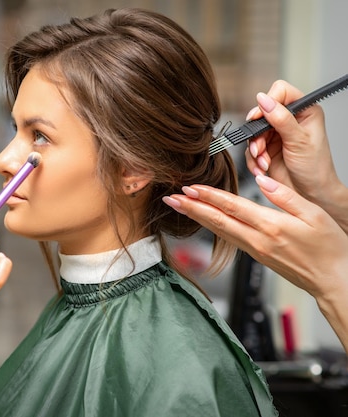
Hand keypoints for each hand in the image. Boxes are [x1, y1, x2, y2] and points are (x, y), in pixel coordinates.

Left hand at [163, 176, 347, 300]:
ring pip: (219, 231)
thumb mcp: (315, 215)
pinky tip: (204, 221)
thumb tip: (262, 180)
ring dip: (197, 217)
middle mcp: (258, 241)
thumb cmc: (330, 248)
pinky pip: (229, 239)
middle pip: (217, 221)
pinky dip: (212, 227)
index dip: (209, 196)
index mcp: (272, 227)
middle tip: (171, 198)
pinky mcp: (256, 256)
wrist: (334, 280)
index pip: (233, 207)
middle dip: (192, 208)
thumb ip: (286, 196)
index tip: (190, 188)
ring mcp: (255, 251)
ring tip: (179, 207)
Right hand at [244, 80, 340, 208]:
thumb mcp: (299, 141)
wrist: (310, 194)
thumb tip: (264, 100)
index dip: (267, 103)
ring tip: (264, 162)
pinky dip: (254, 160)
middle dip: (258, 134)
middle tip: (260, 147)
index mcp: (305, 111)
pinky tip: (263, 167)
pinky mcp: (266, 148)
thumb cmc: (315, 168)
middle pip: (261, 114)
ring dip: (255, 150)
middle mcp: (289, 120)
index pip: (280, 92)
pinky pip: (250, 149)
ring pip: (253, 133)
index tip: (258, 117)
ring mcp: (276, 134)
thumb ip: (281, 119)